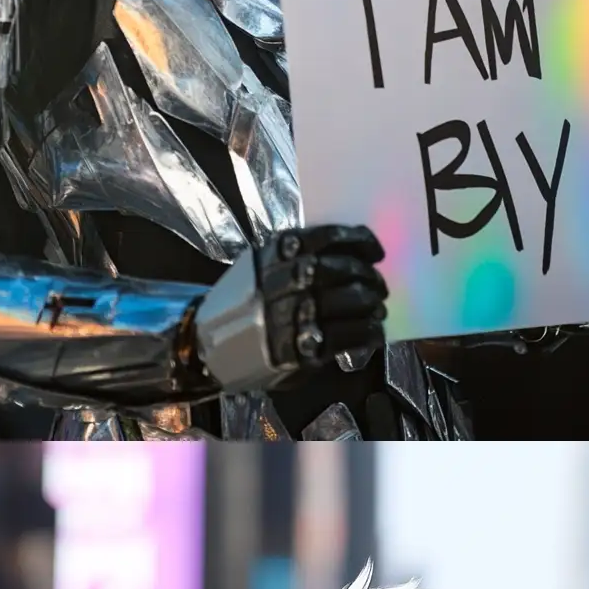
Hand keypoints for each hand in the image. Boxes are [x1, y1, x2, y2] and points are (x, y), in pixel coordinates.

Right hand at [194, 225, 387, 392]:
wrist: (209, 347)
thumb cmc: (245, 305)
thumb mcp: (263, 268)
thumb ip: (298, 258)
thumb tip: (353, 258)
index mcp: (274, 255)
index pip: (324, 238)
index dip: (358, 242)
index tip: (376, 251)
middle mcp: (280, 282)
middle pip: (337, 270)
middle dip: (366, 276)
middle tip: (379, 286)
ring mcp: (288, 317)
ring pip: (345, 302)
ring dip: (370, 305)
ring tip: (377, 310)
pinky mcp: (297, 350)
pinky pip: (344, 336)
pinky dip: (367, 333)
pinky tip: (373, 332)